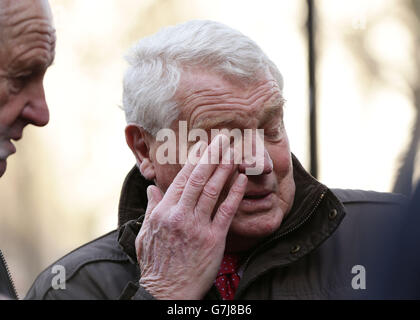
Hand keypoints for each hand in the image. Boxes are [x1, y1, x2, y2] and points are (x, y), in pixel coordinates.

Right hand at [135, 134, 247, 299]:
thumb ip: (151, 208)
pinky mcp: (214, 240)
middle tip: (223, 138)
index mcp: (163, 212)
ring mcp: (198, 227)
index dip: (195, 159)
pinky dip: (234, 194)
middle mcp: (180, 215)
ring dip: (225, 168)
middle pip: (199, 178)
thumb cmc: (155, 263)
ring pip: (213, 190)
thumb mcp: (145, 233)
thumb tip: (152, 188)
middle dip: (212, 155)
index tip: (203, 145)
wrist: (166, 292)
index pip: (181, 179)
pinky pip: (226, 212)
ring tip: (234, 151)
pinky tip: (241, 179)